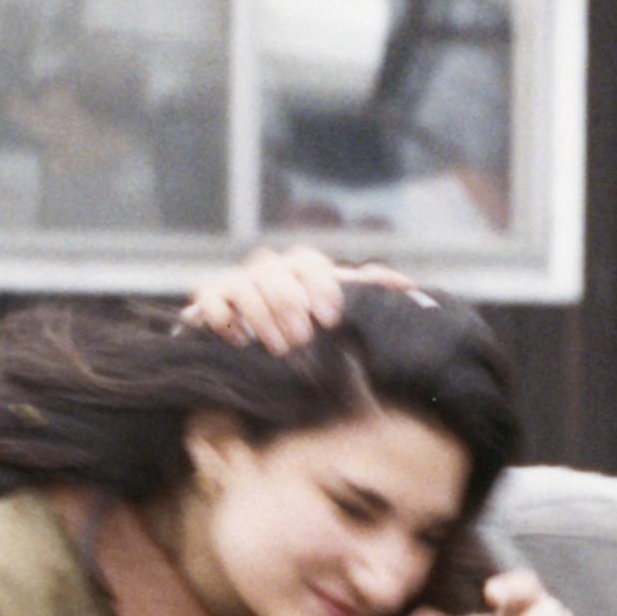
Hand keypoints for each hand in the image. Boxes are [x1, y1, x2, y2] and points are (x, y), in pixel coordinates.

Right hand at [182, 246, 419, 355]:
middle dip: (289, 304)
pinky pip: (209, 299)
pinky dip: (220, 315)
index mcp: (300, 269)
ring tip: (279, 348)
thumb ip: (368, 296)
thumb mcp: (341, 315)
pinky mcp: (211, 302)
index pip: (309, 263)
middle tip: (302, 339)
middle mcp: (269, 271)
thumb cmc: (308, 329)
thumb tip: (407, 285)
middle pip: (276, 272)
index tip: (331, 317)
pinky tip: (237, 338)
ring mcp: (238, 284)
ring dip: (262, 315)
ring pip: (246, 285)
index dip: (320, 286)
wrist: (258, 352)